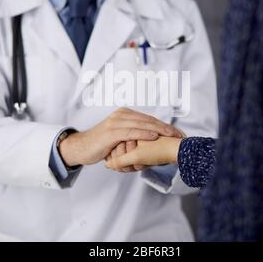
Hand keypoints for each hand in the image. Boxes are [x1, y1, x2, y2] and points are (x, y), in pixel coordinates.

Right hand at [59, 108, 182, 166]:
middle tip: (180, 134)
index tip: (178, 133)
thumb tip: (151, 142)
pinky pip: (131, 132)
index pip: (149, 119)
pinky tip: (155, 137)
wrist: (81, 148)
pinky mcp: (111, 132)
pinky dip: (144, 134)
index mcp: (125, 114)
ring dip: (159, 130)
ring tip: (172, 135)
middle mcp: (121, 115)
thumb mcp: (120, 138)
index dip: (164, 125)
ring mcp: (116, 122)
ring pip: (142, 125)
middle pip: (149, 120)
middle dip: (166, 127)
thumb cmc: (102, 145)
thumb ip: (134, 136)